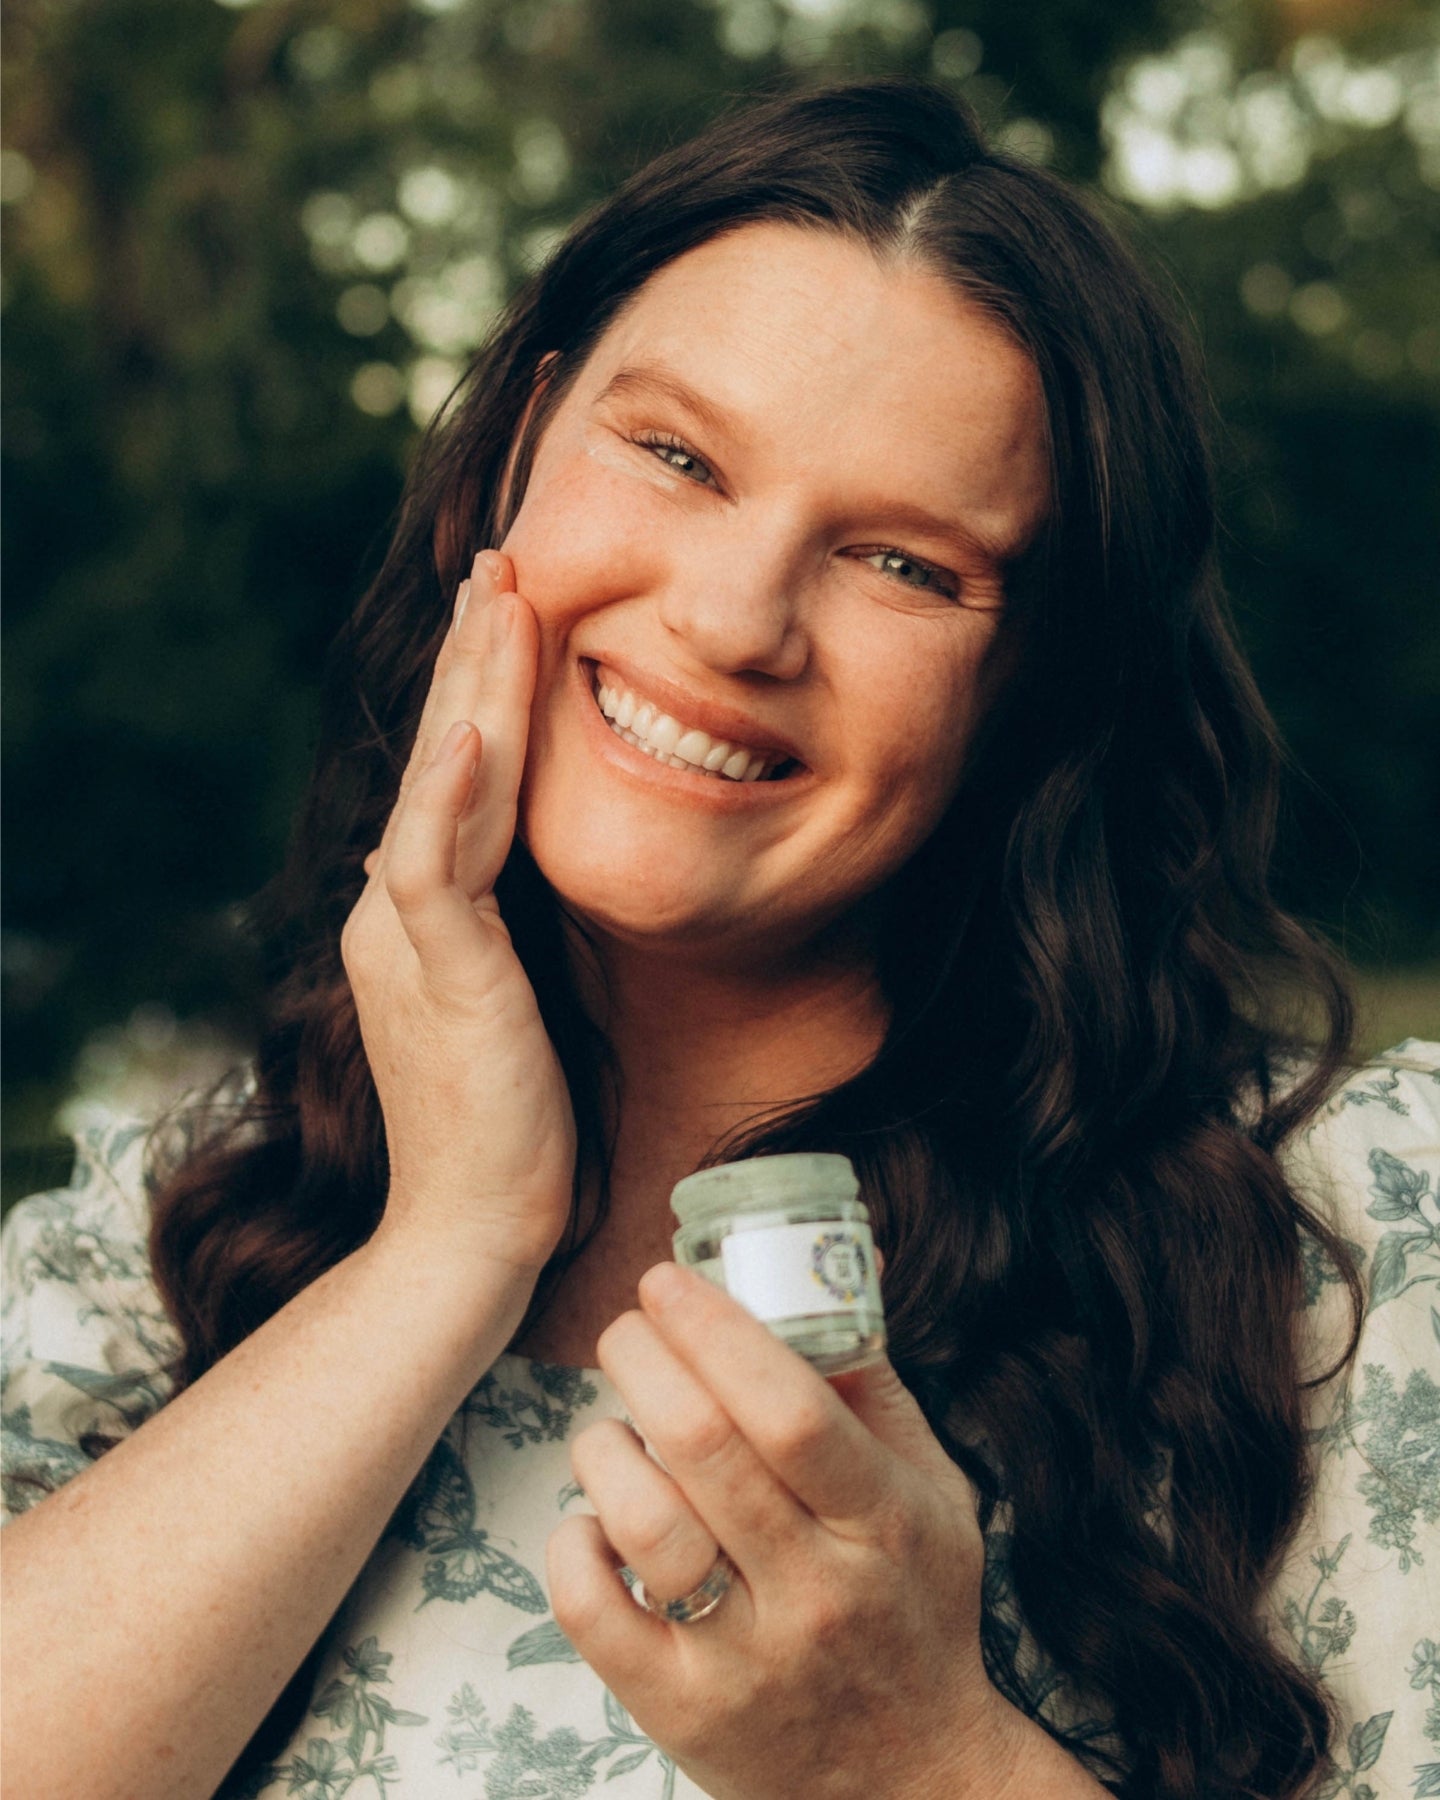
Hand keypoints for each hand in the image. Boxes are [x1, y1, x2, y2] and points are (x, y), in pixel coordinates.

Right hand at [341, 550, 576, 1274]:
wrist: (474, 1228)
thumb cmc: (511, 1123)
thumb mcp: (512, 995)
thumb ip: (506, 921)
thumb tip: (524, 861)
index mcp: (421, 910)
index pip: (457, 776)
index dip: (484, 689)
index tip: (518, 609)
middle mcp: (397, 907)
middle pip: (445, 757)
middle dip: (478, 656)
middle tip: (506, 560)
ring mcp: (407, 937)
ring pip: (444, 788)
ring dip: (474, 689)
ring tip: (500, 597)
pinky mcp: (435, 974)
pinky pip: (437, 868)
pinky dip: (451, 795)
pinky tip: (470, 728)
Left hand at [547, 1263, 1032, 1799]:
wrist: (911, 1779)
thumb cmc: (912, 1605)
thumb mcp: (929, 1490)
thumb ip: (874, 1383)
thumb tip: (840, 1263)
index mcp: (882, 1524)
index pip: (792, 1410)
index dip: (717, 1330)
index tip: (667, 1279)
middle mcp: (815, 1593)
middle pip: (704, 1449)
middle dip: (642, 1358)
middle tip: (625, 1325)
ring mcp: (744, 1660)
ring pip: (643, 1525)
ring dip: (605, 1447)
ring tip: (612, 1426)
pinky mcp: (680, 1713)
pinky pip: (592, 1614)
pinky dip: (574, 1544)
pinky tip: (594, 1517)